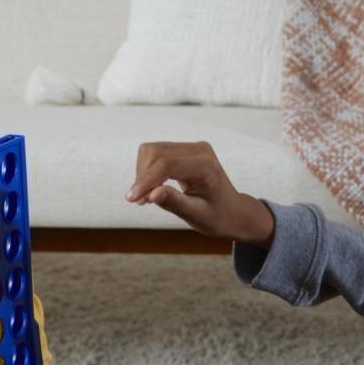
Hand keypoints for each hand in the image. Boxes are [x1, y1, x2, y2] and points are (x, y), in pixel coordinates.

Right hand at [126, 142, 273, 245]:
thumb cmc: (217, 217)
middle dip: (142, 177)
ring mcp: (192, 147)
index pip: (166, 164)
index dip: (145, 180)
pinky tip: (153, 190)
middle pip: (154, 153)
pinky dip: (148, 171)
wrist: (233, 211)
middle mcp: (199, 150)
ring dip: (143, 174)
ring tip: (147, 198)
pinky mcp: (184, 150)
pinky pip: (156, 154)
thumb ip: (174, 203)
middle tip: (141, 202)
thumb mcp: (197, 215)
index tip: (131, 199)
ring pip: (151, 151)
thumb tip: (151, 194)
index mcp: (205, 166)